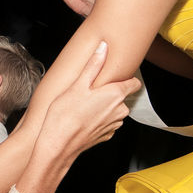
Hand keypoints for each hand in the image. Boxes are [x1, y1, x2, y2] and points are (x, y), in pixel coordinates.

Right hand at [39, 41, 140, 163]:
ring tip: (83, 104)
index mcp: (115, 95)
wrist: (58, 145)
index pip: (134, 83)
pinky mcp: (106, 135)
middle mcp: (119, 111)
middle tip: (89, 89)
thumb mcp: (77, 85)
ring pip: (114, 109)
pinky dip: (98, 118)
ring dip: (103, 105)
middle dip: (109, 91)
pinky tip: (83, 116)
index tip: (116, 74)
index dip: (126, 77)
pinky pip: (107, 121)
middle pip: (121, 95)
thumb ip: (94, 65)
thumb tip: (103, 48)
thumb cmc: (65, 115)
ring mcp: (114, 125)